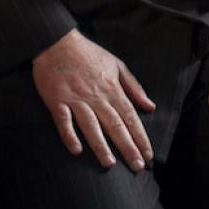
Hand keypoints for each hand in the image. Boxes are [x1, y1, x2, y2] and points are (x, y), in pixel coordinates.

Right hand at [31, 29, 156, 170]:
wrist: (57, 42)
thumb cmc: (88, 53)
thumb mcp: (116, 64)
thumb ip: (134, 87)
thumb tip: (150, 106)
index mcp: (112, 89)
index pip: (130, 117)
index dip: (140, 137)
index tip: (147, 155)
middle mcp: (96, 97)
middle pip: (115, 125)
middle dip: (127, 147)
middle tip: (136, 167)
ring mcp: (76, 99)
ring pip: (91, 126)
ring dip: (100, 145)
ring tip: (109, 164)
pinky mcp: (57, 100)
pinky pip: (63, 121)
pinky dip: (69, 135)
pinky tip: (76, 149)